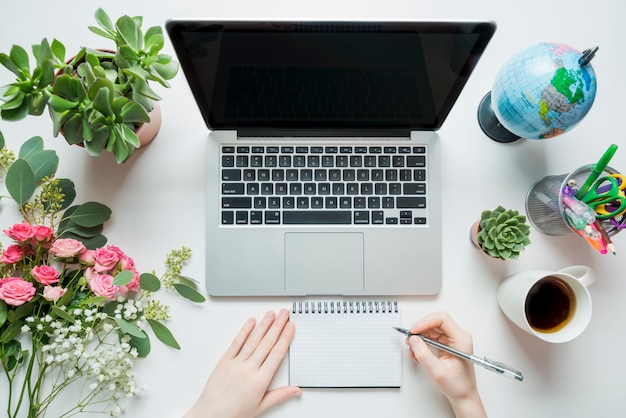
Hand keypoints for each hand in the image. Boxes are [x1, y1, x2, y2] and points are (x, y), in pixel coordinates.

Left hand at [185, 309, 301, 417]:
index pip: (276, 354)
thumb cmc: (234, 413)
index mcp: (260, 381)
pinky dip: (244, 331)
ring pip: (253, 340)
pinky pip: (236, 343)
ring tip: (271, 314)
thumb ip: (280, 395)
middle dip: (278, 326)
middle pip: (267, 343)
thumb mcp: (261, 406)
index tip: (291, 327)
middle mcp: (249, 369)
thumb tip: (296, 390)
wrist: (211, 415)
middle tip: (285, 314)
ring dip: (264, 325)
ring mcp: (236, 364)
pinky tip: (251, 322)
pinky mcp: (224, 361)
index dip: (285, 338)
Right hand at [405, 311, 486, 417]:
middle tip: (410, 339)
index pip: (442, 319)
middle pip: (435, 322)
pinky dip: (422, 343)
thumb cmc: (457, 385)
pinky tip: (417, 353)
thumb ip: (423, 354)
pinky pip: (431, 337)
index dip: (425, 322)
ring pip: (431, 329)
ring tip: (412, 349)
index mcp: (461, 340)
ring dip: (419, 338)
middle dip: (420, 330)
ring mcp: (452, 340)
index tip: (414, 330)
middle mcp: (458, 337)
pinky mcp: (447, 344)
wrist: (463, 395)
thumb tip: (414, 340)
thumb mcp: (437, 371)